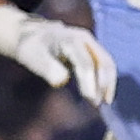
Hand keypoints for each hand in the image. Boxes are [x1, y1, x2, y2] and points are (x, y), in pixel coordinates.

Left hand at [0, 7, 116, 111]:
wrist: (33, 35)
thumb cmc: (32, 49)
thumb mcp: (33, 58)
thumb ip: (48, 69)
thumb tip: (62, 81)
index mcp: (70, 40)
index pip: (85, 64)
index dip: (89, 83)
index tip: (90, 100)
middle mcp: (85, 40)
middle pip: (104, 62)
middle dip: (103, 84)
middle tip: (97, 104)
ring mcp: (90, 44)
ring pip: (107, 64)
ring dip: (107, 84)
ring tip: (103, 102)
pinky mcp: (92, 51)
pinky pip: (104, 65)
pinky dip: (105, 80)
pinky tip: (100, 95)